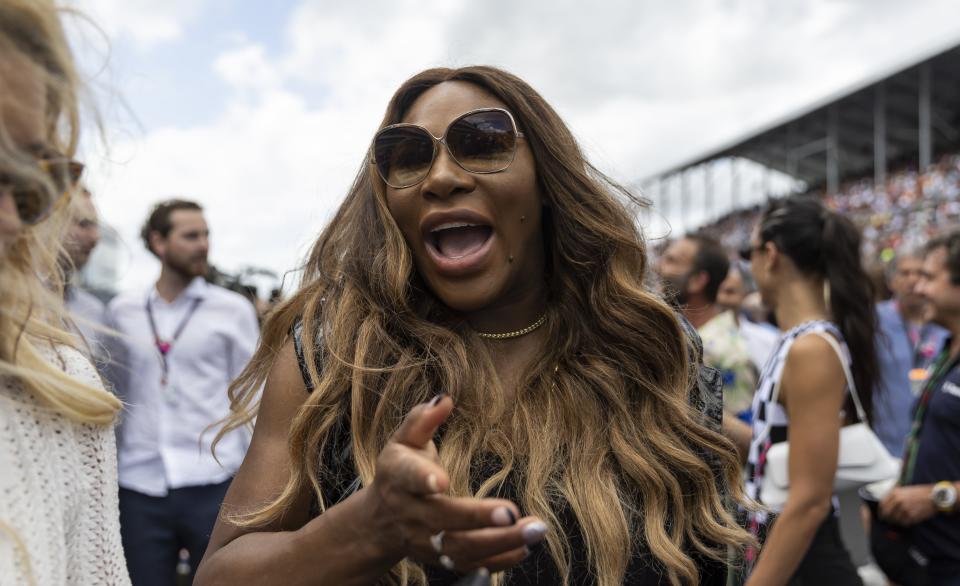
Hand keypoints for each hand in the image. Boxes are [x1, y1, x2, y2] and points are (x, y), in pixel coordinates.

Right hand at [360, 395, 547, 572]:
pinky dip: (499, 560)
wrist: (380, 522)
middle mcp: (411, 512)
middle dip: (479, 518)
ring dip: (500, 542)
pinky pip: (471, 564)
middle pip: (444, 519)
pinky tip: (525, 548)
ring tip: (534, 531)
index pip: (410, 477)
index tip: (442, 480)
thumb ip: (421, 419)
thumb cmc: (399, 472)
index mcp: (399, 477)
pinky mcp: (441, 559)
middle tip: (512, 512)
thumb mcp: (403, 441)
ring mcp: (426, 541)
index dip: (424, 479)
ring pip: (461, 548)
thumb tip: (444, 398)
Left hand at [879, 485, 935, 525]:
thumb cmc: (919, 492)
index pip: (882, 504)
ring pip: (894, 520)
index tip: (881, 515)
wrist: (934, 496)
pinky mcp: (912, 516)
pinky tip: (907, 520)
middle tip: (888, 520)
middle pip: (886, 514)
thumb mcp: (903, 488)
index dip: (880, 511)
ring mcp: (905, 509)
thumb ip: (893, 494)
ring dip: (896, 521)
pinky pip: (904, 523)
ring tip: (899, 520)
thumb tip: (885, 503)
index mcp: (894, 493)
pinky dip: (904, 523)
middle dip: (886, 518)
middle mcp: (898, 501)